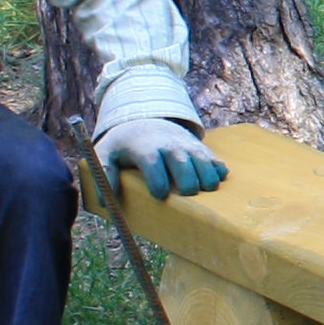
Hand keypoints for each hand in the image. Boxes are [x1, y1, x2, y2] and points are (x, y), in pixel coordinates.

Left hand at [103, 117, 226, 198]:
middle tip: (188, 193)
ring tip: (208, 189)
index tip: (159, 194)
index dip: (158, 178)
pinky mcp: (199, 149)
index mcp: (144, 148)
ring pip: (201, 159)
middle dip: (187, 177)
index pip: (152, 161)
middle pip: (181, 160)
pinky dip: (218, 168)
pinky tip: (220, 178)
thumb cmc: (124, 146)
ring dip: (207, 174)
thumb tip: (104, 201)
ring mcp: (186, 146)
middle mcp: (168, 145)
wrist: (146, 122)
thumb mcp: (106, 154)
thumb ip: (104, 175)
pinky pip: (213, 158)